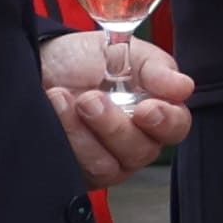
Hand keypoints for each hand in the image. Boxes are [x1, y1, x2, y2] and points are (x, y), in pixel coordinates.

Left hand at [42, 23, 192, 175]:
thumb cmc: (82, 59)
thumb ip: (154, 68)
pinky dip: (64, 139)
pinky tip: (54, 112)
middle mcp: (134, 140)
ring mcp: (105, 159)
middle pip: (141, 151)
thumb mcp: (121, 51)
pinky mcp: (76, 171)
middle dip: (113, 126)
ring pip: (107, 165)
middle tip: (90, 98)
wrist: (39, 65)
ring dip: (81, 132)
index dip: (165, 122)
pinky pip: (77, 170)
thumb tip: (183, 87)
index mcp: (155, 110)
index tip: (146, 108)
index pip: (175, 127)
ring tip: (61, 97)